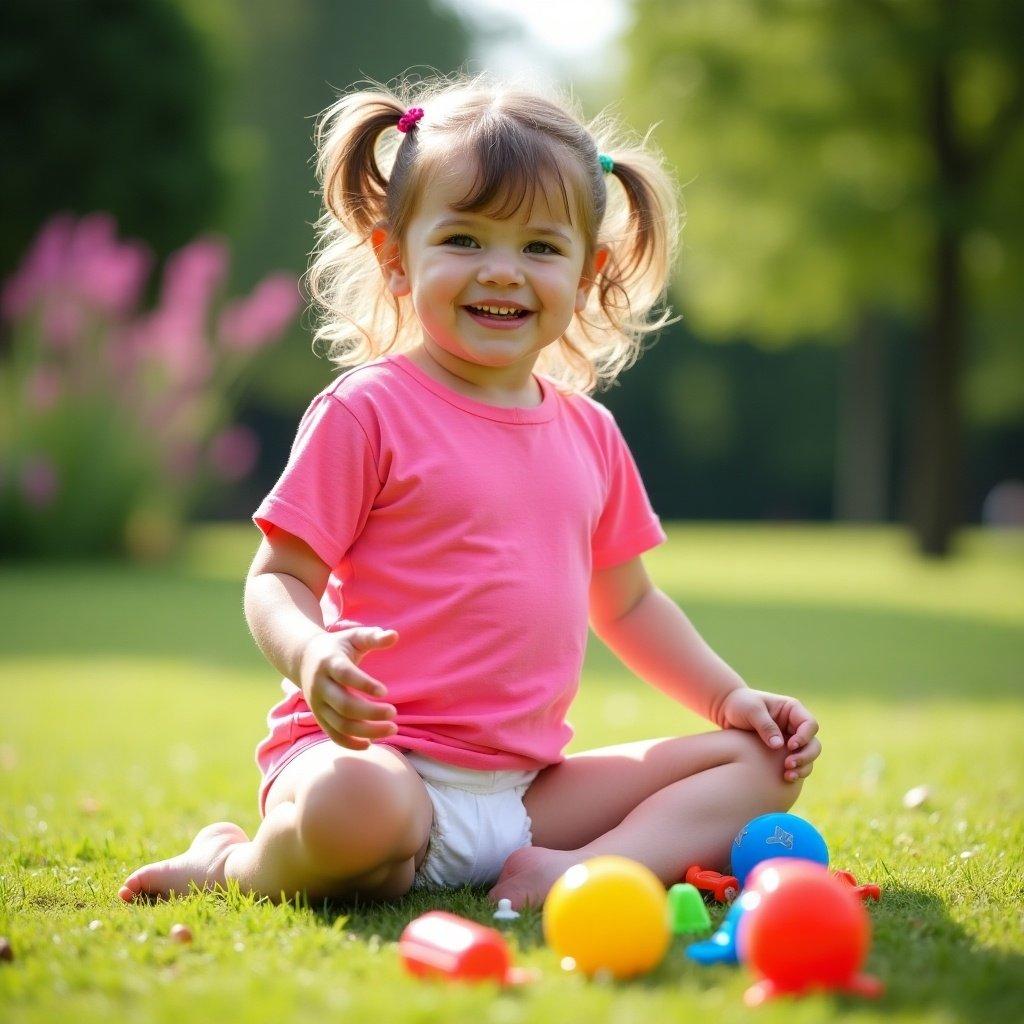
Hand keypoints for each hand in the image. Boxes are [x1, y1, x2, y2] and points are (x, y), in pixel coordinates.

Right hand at [299, 625, 399, 750]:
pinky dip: (350, 743)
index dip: (364, 684)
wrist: (303, 659)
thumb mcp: (353, 637)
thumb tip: (394, 635)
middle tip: (393, 713)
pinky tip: (370, 744)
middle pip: (344, 705)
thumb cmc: (337, 647)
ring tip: (392, 729)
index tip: (385, 692)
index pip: (345, 675)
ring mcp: (318, 704)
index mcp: (330, 663)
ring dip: (367, 731)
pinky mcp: (319, 717)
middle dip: (371, 713)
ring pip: (341, 724)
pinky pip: (333, 735)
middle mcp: (321, 685)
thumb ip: (373, 637)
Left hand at [717, 687, 820, 781]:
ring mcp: (790, 740)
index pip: (810, 725)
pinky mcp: (782, 752)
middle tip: (789, 764)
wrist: (727, 711)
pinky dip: (795, 772)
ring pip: (808, 757)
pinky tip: (786, 778)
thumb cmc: (740, 704)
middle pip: (813, 744)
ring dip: (802, 767)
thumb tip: (779, 746)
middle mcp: (795, 726)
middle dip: (805, 756)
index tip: (789, 746)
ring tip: (788, 775)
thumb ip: (765, 725)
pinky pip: (796, 764)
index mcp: (792, 710)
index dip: (804, 737)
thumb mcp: (751, 710)